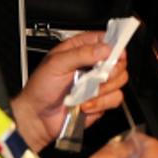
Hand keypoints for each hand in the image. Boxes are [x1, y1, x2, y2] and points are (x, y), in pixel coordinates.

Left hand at [11, 32, 129, 150]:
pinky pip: (115, 99)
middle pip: (119, 60)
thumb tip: (104, 48)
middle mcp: (91, 65)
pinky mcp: (101, 101)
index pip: (105, 39)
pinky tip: (85, 104)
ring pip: (120, 80)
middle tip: (97, 75)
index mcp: (79, 50)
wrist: (37, 117)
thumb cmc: (40, 88)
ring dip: (103, 89)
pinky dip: (101, 103)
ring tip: (84, 93)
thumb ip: (81, 53)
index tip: (113, 53)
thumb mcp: (56, 64)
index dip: (113, 45)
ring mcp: (98, 84)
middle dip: (111, 70)